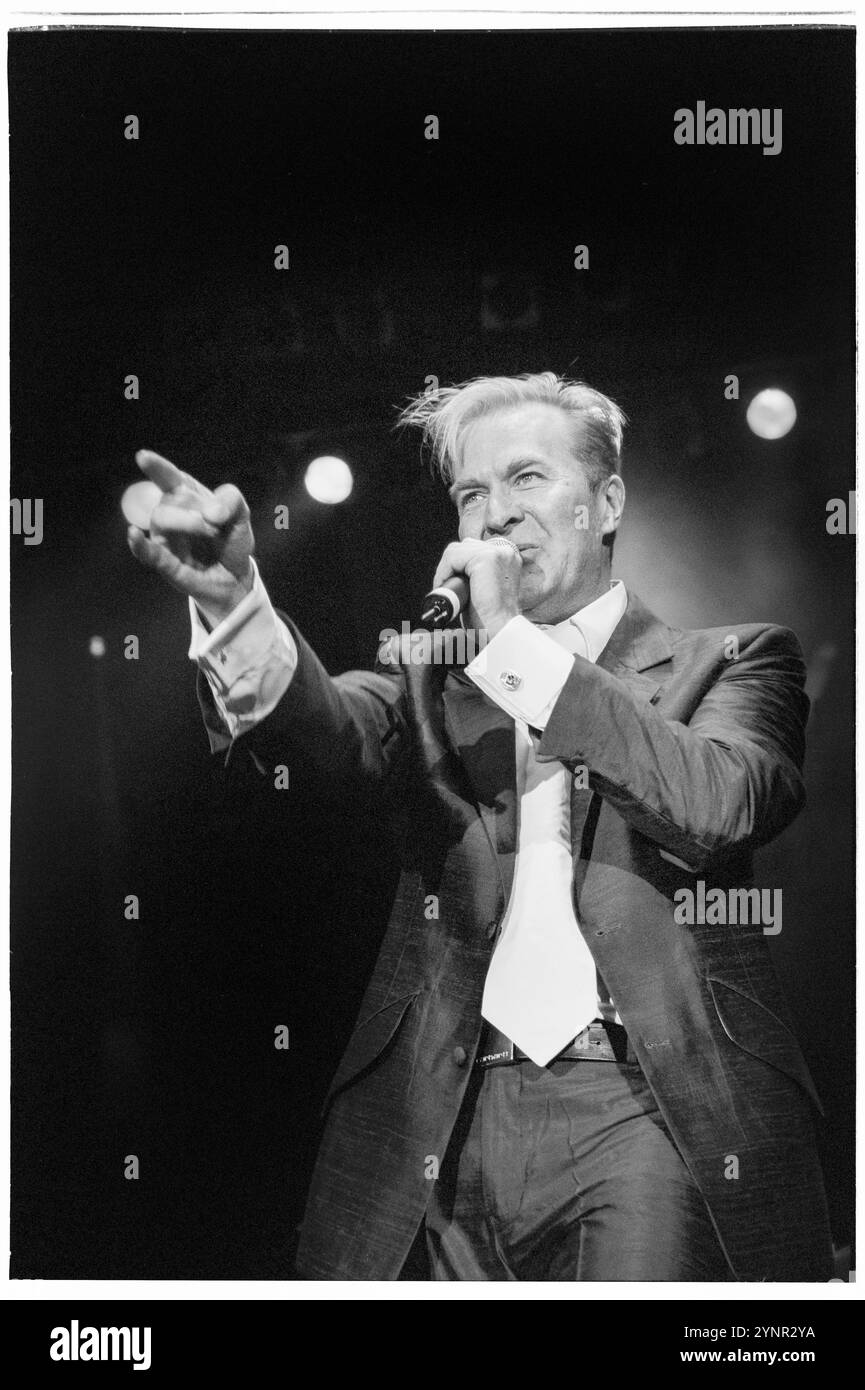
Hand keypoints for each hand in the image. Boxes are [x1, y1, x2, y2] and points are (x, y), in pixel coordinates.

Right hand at [127, 450, 255, 622]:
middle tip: (216, 525)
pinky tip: (133, 534)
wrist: (237, 576)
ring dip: (187, 523)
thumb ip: (231, 500)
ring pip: (160, 519)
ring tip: (211, 533)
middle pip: (168, 500)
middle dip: (194, 508)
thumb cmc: (231, 540)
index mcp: (187, 497)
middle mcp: (171, 515)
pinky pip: (147, 553)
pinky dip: (139, 544)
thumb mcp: (240, 515)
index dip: (157, 468)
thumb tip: (210, 512)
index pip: (169, 478)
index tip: (143, 457)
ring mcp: (165, 539)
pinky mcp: (165, 563)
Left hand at [432, 538, 522, 638]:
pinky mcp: (486, 558)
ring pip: (456, 550)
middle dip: (450, 566)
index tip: (451, 584)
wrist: (500, 631)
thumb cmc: (491, 618)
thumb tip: (454, 572)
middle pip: (464, 546)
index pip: (473, 548)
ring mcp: (497, 553)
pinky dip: (443, 572)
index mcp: (507, 557)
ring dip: (445, 570)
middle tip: (447, 589)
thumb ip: (475, 575)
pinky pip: (452, 557)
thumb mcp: (484, 589)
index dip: (458, 565)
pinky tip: (446, 587)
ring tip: (448, 591)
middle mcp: (505, 551)